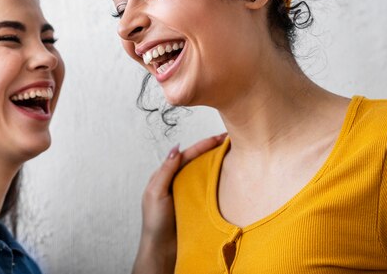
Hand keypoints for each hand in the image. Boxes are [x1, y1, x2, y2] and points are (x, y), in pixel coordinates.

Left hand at [131, 134, 226, 273]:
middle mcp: (177, 181)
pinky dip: (217, 180)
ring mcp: (188, 192)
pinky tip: (228, 176)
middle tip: (228, 139)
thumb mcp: (156, 193)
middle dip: (211, 149)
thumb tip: (176, 148)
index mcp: (166, 176)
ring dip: (216, 162)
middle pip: (197, 160)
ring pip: (203, 172)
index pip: (186, 155)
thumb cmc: (155, 223)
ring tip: (231, 152)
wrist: (162, 249)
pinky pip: (208, 188)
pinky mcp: (197, 204)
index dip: (202, 145)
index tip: (218, 137)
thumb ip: (166, 171)